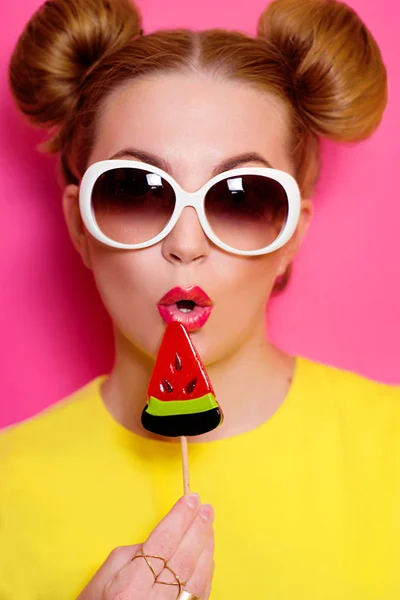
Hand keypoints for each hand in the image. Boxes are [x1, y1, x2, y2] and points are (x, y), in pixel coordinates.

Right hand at [77, 493, 213, 598]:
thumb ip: (132, 554)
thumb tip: (161, 538)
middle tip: (206, 508)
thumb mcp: (102, 578)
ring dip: (206, 547)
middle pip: (184, 557)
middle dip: (198, 528)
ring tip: (209, 525)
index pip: (163, 542)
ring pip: (198, 576)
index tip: (190, 499)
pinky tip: (207, 554)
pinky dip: (206, 571)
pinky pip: (201, 593)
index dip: (180, 517)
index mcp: (129, 588)